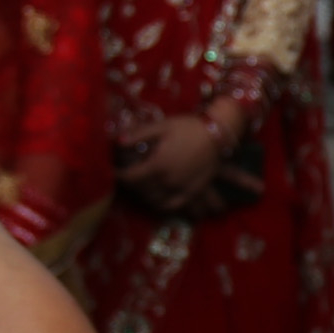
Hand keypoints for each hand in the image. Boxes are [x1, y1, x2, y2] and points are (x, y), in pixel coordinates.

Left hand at [116, 108, 261, 216]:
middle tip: (127, 177)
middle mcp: (168, 181)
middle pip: (142, 190)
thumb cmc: (188, 127)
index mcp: (158, 164)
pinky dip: (162, 206)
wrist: (218, 134)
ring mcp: (181, 189)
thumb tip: (118, 142)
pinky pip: (174, 206)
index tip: (114, 171)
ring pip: (156, 200)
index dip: (119, 175)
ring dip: (145, 196)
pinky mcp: (193, 192)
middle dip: (131, 184)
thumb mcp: (162, 126)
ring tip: (141, 188)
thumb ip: (138, 135)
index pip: (131, 177)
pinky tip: (158, 201)